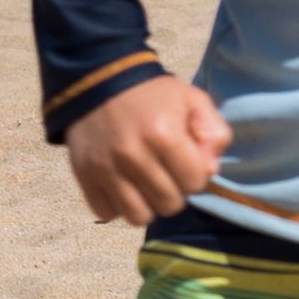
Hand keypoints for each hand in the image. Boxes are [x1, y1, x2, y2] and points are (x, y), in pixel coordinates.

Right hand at [64, 77, 228, 224]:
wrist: (99, 81)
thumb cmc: (152, 95)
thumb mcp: (193, 100)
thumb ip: (214, 134)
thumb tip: (210, 172)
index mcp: (165, 135)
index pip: (195, 184)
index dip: (194, 174)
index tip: (183, 160)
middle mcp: (134, 156)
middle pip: (169, 205)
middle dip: (173, 191)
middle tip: (164, 171)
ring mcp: (106, 169)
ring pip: (138, 217)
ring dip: (146, 204)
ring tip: (144, 183)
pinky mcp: (84, 176)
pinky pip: (107, 213)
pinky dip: (116, 205)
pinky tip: (121, 185)